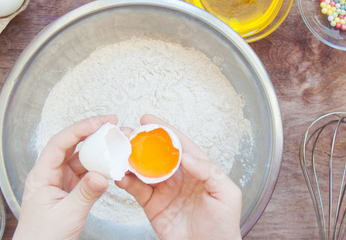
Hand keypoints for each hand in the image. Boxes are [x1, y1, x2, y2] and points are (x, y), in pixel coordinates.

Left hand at [13, 115, 117, 239]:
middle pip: (71, 146)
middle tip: (111, 124)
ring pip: (81, 159)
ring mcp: (61, 182)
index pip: (59, 143)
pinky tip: (111, 165)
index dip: (80, 129)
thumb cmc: (42, 238)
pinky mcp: (70, 190)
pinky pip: (86, 173)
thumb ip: (85, 194)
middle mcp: (50, 174)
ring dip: (98, 151)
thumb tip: (101, 175)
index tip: (99, 122)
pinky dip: (100, 168)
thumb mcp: (67, 216)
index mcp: (41, 175)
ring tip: (116, 143)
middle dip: (91, 133)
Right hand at [117, 114, 241, 239]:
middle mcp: (178, 177)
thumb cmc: (224, 226)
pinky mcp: (152, 205)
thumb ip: (209, 171)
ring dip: (130, 160)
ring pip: (143, 169)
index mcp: (197, 169)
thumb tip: (186, 156)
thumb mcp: (227, 194)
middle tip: (127, 134)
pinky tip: (121, 176)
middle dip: (142, 142)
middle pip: (157, 154)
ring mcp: (164, 190)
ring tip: (119, 152)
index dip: (165, 131)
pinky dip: (127, 182)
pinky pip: (137, 190)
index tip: (149, 119)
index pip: (180, 145)